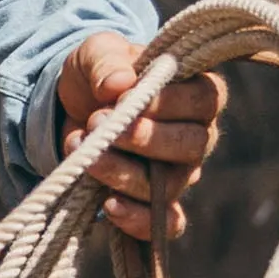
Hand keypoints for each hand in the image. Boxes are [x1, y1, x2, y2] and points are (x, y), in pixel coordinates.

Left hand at [56, 32, 225, 242]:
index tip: (125, 98)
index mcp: (195, 92)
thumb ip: (107, 61)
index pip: (204, 101)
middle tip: (99, 122)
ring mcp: (180, 174)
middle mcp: (198, 136)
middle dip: (143, 138)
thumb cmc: (100, 75)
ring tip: (86, 151)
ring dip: (122, 172)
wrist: (73, 110)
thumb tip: (119, 84)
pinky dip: (138, 220)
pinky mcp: (157, 205)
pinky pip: (164, 224)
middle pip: (191, 146)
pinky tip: (109, 205)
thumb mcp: (96, 53)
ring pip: (169, 185)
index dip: (167, 103)